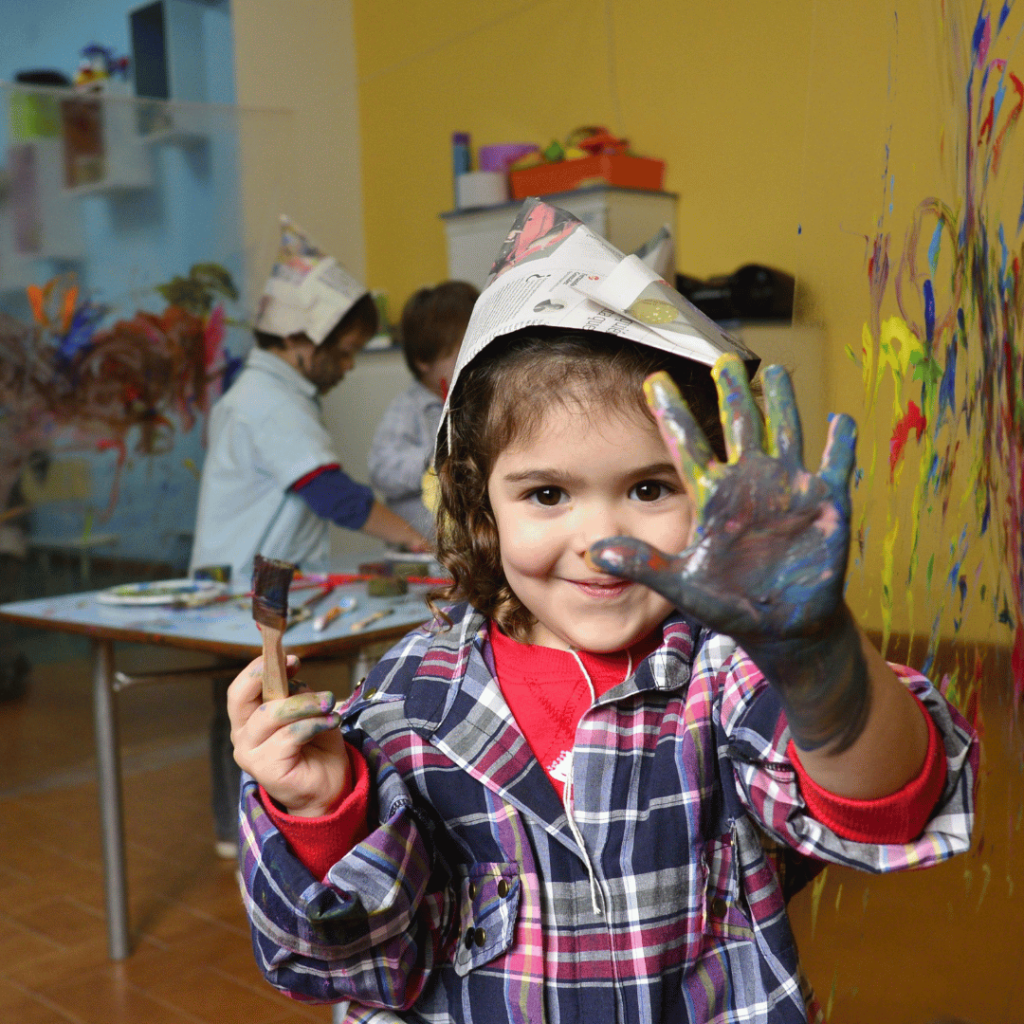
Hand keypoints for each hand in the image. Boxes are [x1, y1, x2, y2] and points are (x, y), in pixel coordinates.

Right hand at [228, 654, 351, 815]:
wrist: (329, 786)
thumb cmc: (316, 744)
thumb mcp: (307, 710)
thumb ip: (294, 692)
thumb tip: (290, 671)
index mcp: (247, 720)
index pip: (238, 690)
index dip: (258, 669)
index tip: (290, 658)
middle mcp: (242, 737)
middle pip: (244, 699)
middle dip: (272, 678)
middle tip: (299, 668)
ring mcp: (250, 755)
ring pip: (272, 715)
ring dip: (305, 703)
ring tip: (329, 704)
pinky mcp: (265, 769)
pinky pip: (290, 735)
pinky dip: (314, 723)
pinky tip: (331, 722)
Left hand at [589, 354, 869, 752]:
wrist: (779, 626)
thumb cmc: (728, 603)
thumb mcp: (680, 584)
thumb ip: (642, 564)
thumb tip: (594, 550)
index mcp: (712, 496)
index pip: (687, 445)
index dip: (670, 413)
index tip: (653, 379)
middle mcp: (749, 483)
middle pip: (738, 426)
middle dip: (731, 392)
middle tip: (722, 357)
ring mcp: (787, 489)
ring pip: (784, 432)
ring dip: (781, 402)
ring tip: (775, 369)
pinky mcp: (824, 503)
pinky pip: (835, 465)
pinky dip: (840, 444)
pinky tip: (838, 419)